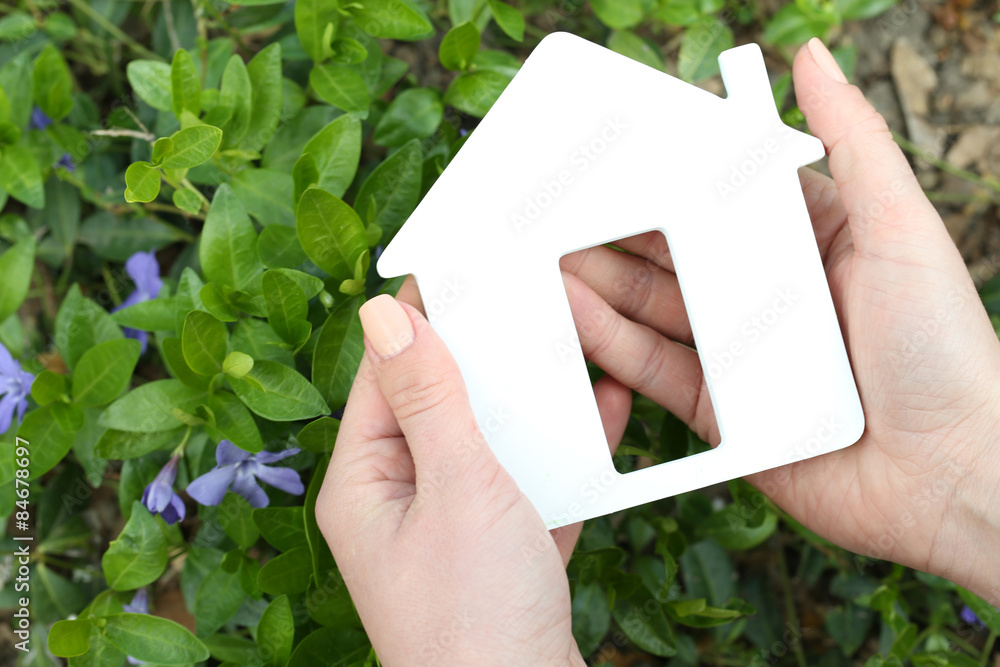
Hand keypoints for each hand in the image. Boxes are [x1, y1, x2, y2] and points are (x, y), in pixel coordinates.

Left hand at [316, 280, 631, 664]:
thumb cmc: (474, 617)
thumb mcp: (454, 488)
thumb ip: (429, 399)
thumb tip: (384, 316)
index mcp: (366, 483)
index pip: (384, 376)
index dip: (420, 320)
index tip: (460, 268)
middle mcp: (400, 503)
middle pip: (439, 406)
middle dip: (486, 358)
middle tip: (526, 300)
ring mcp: (451, 530)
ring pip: (487, 444)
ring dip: (530, 403)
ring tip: (570, 348)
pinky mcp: (498, 553)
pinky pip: (526, 483)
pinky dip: (558, 453)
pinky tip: (599, 416)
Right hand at [559, 39, 999, 600]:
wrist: (950, 477)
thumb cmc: (943, 351)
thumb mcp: (902, 229)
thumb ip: (854, 143)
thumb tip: (813, 58)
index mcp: (813, 245)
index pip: (727, 199)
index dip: (673, 175)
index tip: (621, 152)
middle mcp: (771, 299)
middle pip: (680, 255)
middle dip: (620, 229)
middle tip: (560, 206)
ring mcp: (743, 358)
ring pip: (656, 312)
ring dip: (603, 284)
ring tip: (547, 256)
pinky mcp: (722, 415)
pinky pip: (655, 372)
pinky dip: (613, 344)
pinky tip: (576, 315)